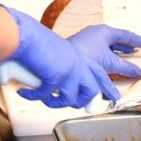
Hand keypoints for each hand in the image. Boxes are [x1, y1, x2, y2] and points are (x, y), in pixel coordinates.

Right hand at [1, 7, 124, 107]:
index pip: (99, 73)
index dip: (107, 86)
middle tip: (73, 106)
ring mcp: (69, 72)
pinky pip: (45, 97)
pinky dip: (32, 96)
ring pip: (70, 100)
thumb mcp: (57, 51)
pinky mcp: (56, 78)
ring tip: (45, 98)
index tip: (115, 97)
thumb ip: (62, 63)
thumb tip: (57, 83)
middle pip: (91, 91)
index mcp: (79, 56)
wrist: (27, 35)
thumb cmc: (36, 39)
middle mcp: (78, 65)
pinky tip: (25, 92)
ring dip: (54, 102)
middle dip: (82, 102)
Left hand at [67, 25, 140, 79]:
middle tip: (137, 49)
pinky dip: (108, 53)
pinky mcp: (82, 45)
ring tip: (127, 54)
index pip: (126, 35)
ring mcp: (89, 37)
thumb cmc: (87, 57)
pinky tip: (109, 61)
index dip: (137, 40)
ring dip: (118, 49)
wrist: (62, 58)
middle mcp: (97, 31)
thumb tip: (139, 71)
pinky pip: (100, 47)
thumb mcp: (109, 63)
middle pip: (117, 37)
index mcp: (106, 32)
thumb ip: (125, 67)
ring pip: (108, 42)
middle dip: (127, 44)